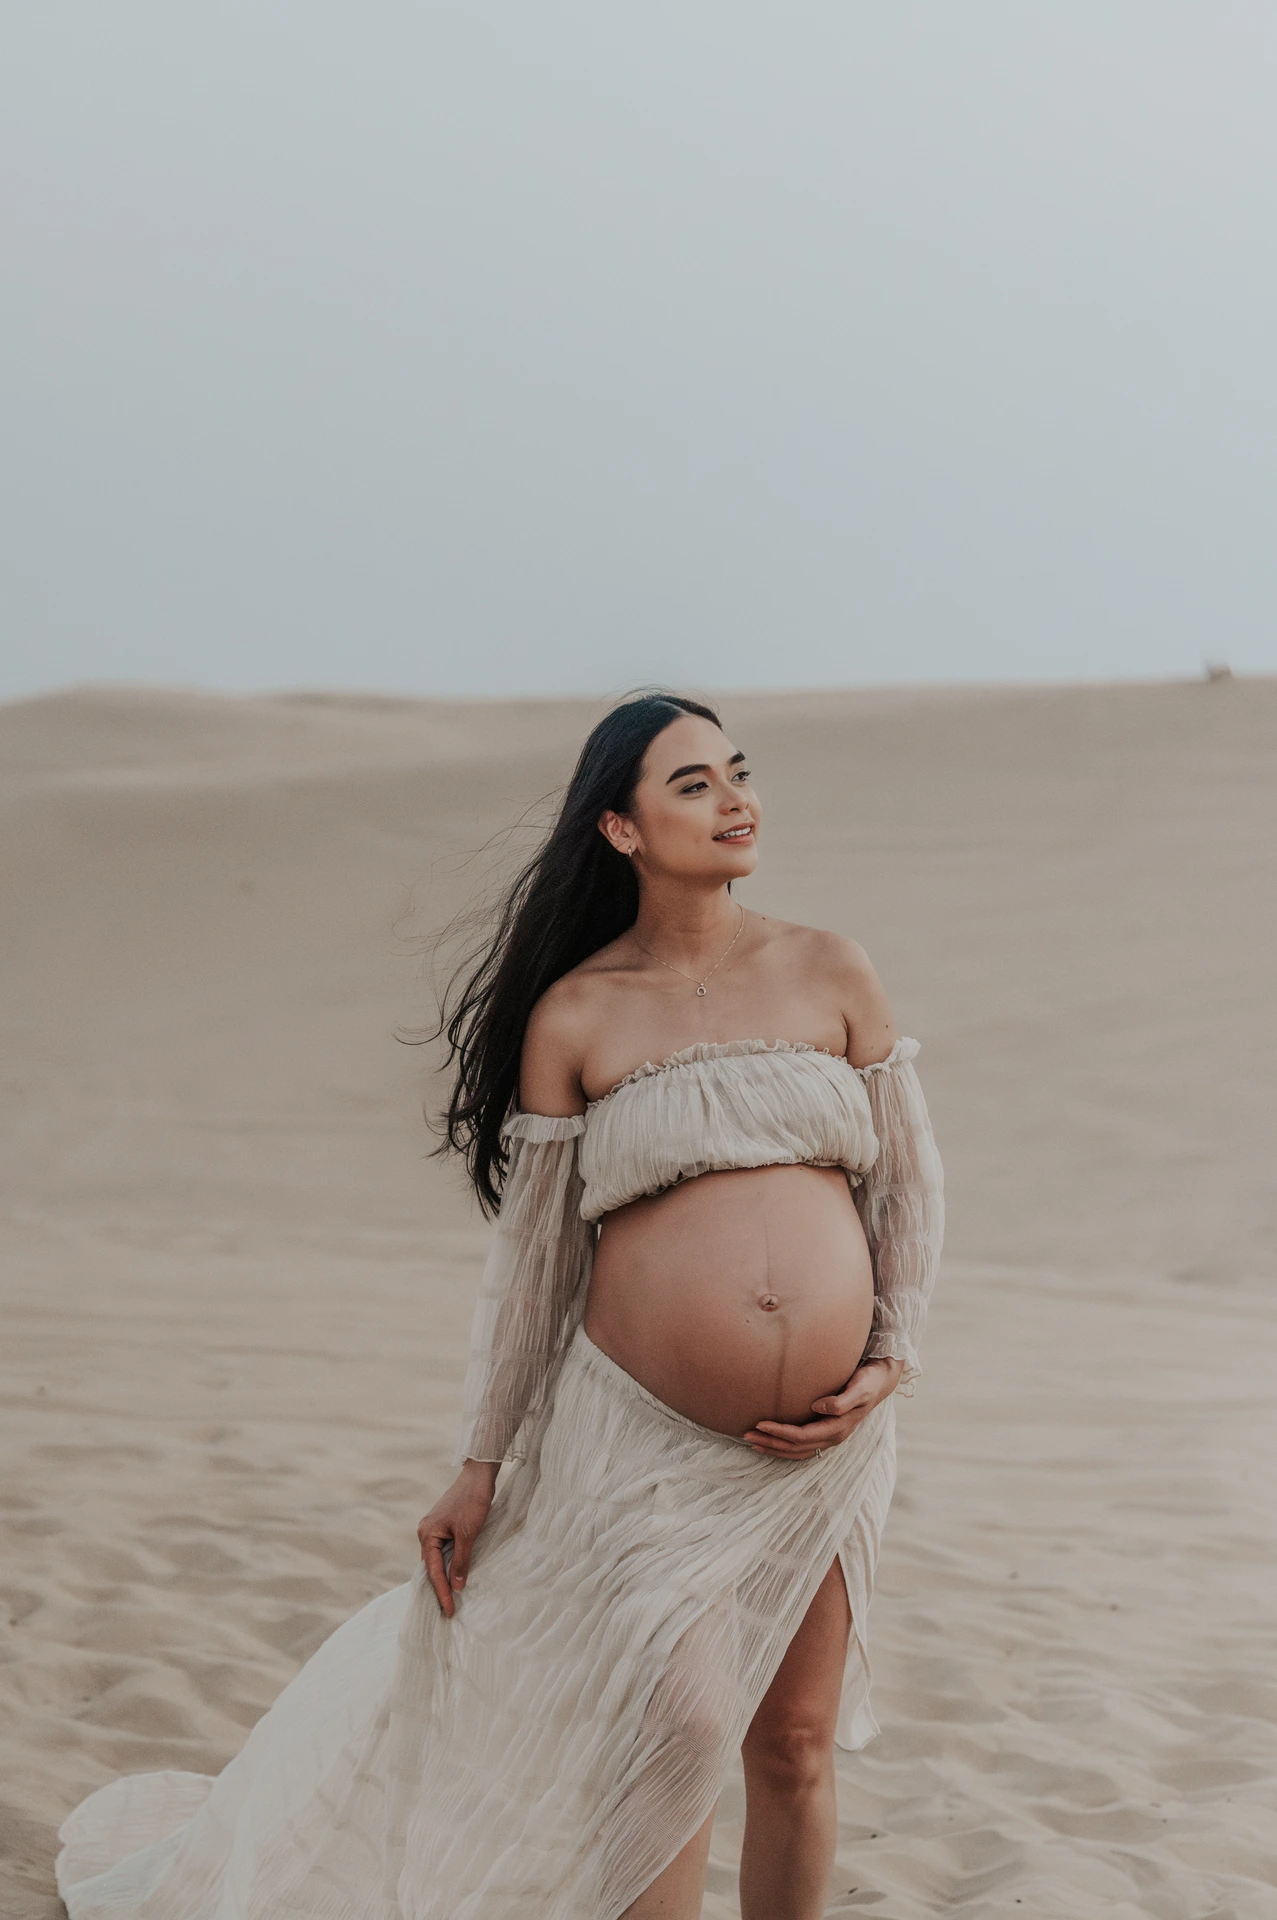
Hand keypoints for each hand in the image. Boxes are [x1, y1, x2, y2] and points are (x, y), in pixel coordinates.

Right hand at [417, 1460, 498, 1616]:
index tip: (449, 1611)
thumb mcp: (468, 1535)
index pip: (434, 1572)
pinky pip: (443, 1551)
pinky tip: (455, 1574)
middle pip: (431, 1567)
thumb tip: (456, 1587)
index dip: (442, 1593)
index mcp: (427, 1534)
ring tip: (451, 1598)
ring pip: (437, 1559)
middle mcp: (425, 1532)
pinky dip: (448, 1564)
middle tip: (448, 1611)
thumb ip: (461, 1561)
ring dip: (444, 1577)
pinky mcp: (443, 1525)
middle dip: (440, 1588)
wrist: (478, 1476)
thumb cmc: (473, 1502)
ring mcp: (433, 1528)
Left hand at [744, 1356, 903, 1460]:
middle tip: (747, 1434)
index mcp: (838, 1428)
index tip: (760, 1423)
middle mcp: (833, 1436)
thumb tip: (818, 1407)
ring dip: (774, 1448)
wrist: (880, 1381)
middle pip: (796, 1447)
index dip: (781, 1432)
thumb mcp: (860, 1388)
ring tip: (752, 1441)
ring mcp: (829, 1437)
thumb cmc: (868, 1380)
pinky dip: (784, 1447)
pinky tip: (770, 1441)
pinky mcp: (826, 1431)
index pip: (803, 1436)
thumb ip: (842, 1400)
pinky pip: (802, 1446)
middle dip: (771, 1442)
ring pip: (797, 1450)